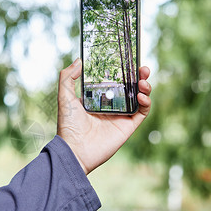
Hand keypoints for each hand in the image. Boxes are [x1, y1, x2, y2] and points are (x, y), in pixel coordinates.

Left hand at [57, 58, 151, 174]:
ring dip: (144, 86)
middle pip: (130, 86)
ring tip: (143, 80)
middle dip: (138, 76)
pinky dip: (146, 102)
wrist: (75, 151)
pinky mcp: (128, 126)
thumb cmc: (68, 126)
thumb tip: (79, 60)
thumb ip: (67, 78)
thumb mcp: (64, 98)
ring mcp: (121, 115)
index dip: (122, 69)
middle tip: (142, 68)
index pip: (114, 79)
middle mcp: (111, 105)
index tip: (127, 59)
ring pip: (139, 97)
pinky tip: (141, 95)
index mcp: (98, 97)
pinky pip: (142, 112)